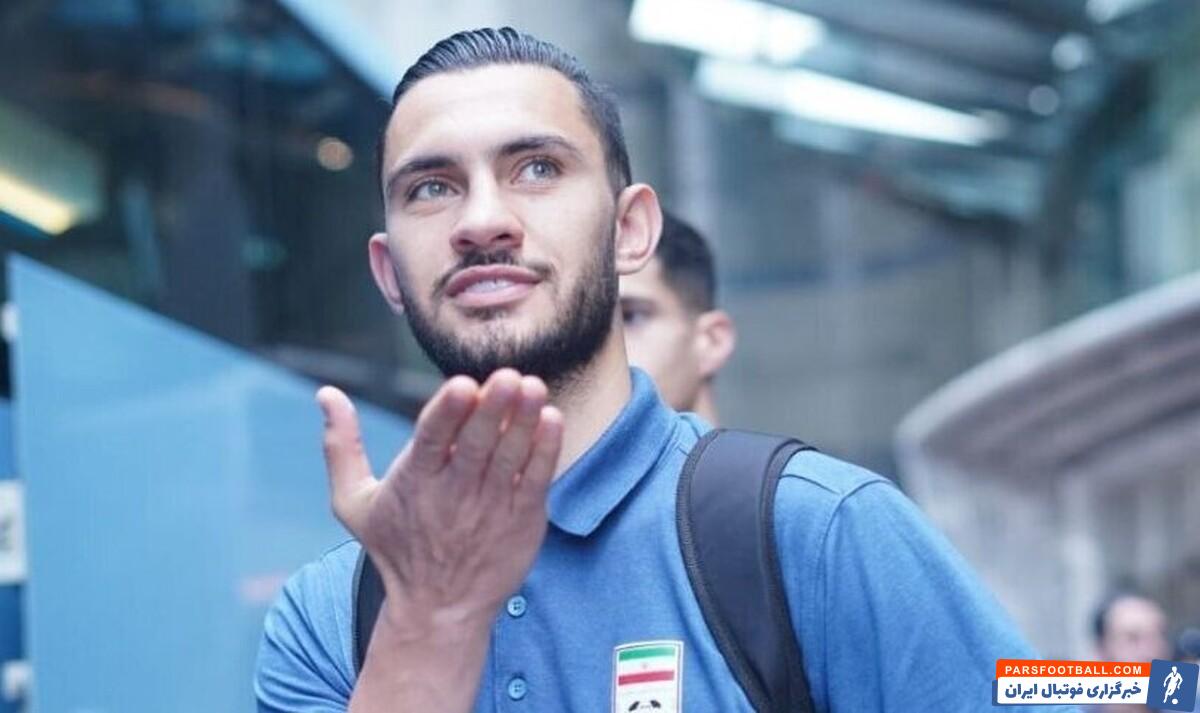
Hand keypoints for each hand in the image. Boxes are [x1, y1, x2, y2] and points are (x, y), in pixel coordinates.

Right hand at [317, 369, 562, 627]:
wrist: (439, 609)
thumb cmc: (395, 547)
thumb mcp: (353, 502)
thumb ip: (341, 446)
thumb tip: (325, 393)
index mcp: (414, 481)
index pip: (432, 439)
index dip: (448, 412)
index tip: (464, 385)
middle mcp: (454, 492)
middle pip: (476, 444)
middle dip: (493, 409)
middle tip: (510, 376)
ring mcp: (492, 506)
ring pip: (510, 456)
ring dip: (524, 420)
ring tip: (534, 387)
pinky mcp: (523, 518)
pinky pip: (537, 478)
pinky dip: (545, 449)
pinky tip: (552, 419)